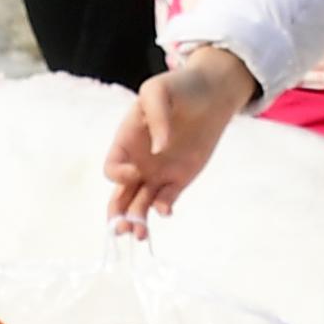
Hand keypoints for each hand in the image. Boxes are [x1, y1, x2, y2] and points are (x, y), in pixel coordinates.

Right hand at [106, 48, 257, 230]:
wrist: (212, 94)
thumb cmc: (180, 87)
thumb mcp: (158, 90)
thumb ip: (156, 116)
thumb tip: (158, 149)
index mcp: (126, 142)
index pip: (112, 167)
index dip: (118, 175)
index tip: (134, 173)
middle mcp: (137, 162)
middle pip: (119, 196)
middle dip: (118, 214)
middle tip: (122, 229)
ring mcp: (157, 174)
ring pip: (139, 205)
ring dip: (137, 221)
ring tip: (141, 236)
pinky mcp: (177, 181)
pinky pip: (164, 202)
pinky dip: (162, 210)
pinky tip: (166, 210)